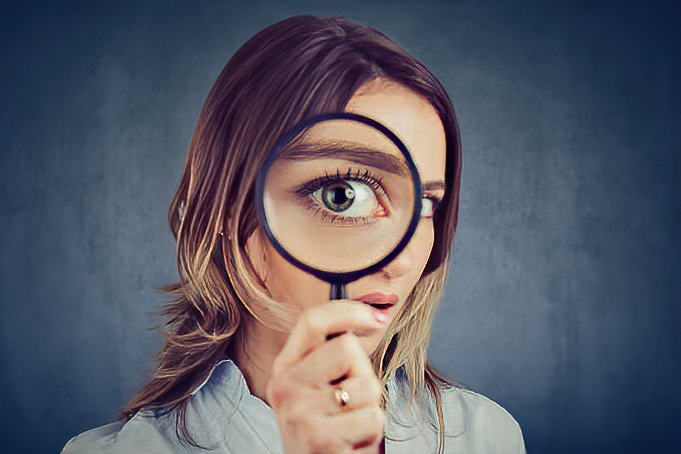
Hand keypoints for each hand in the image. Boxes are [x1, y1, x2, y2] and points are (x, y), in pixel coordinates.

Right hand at [266, 301, 386, 452]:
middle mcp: (284, 387)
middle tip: (351, 400)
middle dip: (363, 373)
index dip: (347, 311)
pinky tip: (352, 442)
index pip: (312, 321)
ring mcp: (298, 412)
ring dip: (371, 407)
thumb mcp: (322, 387)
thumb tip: (372, 314)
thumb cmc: (330, 429)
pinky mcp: (318, 437)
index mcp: (285, 368)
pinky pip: (372, 417)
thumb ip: (334, 354)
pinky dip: (373, 431)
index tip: (376, 317)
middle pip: (345, 347)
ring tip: (351, 424)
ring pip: (366, 384)